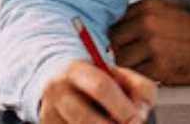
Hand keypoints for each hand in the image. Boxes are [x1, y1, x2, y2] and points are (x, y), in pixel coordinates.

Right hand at [39, 59, 156, 123]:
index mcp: (76, 70)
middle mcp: (57, 91)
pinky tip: (96, 123)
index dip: (122, 107)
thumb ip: (141, 89)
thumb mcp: (122, 76)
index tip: (138, 119)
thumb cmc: (100, 81)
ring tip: (111, 121)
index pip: (100, 87)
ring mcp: (48, 113)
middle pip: (84, 118)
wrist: (62, 84)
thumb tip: (141, 115)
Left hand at [109, 0, 189, 84]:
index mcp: (147, 6)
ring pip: (120, 60)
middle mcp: (146, 23)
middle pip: (112, 41)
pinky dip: (140, 75)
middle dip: (118, 50)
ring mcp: (152, 45)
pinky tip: (152, 70)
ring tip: (141, 64)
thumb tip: (115, 29)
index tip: (120, 41)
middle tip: (130, 55)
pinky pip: (135, 74)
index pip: (113, 21)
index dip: (115, 34)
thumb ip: (139, 16)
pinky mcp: (159, 66)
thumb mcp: (165, 11)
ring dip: (128, 65)